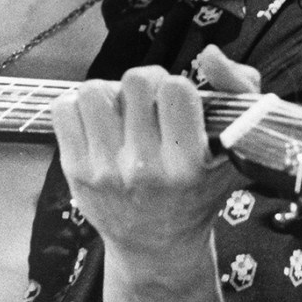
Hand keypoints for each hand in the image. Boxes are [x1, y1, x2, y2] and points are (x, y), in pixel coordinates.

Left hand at [51, 45, 260, 267]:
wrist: (157, 246)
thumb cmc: (198, 192)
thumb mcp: (233, 150)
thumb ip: (238, 92)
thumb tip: (209, 54)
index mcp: (187, 165)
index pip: (177, 89)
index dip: (178, 87)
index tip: (178, 106)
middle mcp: (144, 170)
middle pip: (135, 82)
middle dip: (145, 85)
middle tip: (150, 105)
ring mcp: (105, 171)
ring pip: (94, 91)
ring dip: (110, 95)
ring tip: (122, 113)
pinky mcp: (75, 171)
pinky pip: (64, 109)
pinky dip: (79, 107)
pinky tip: (98, 123)